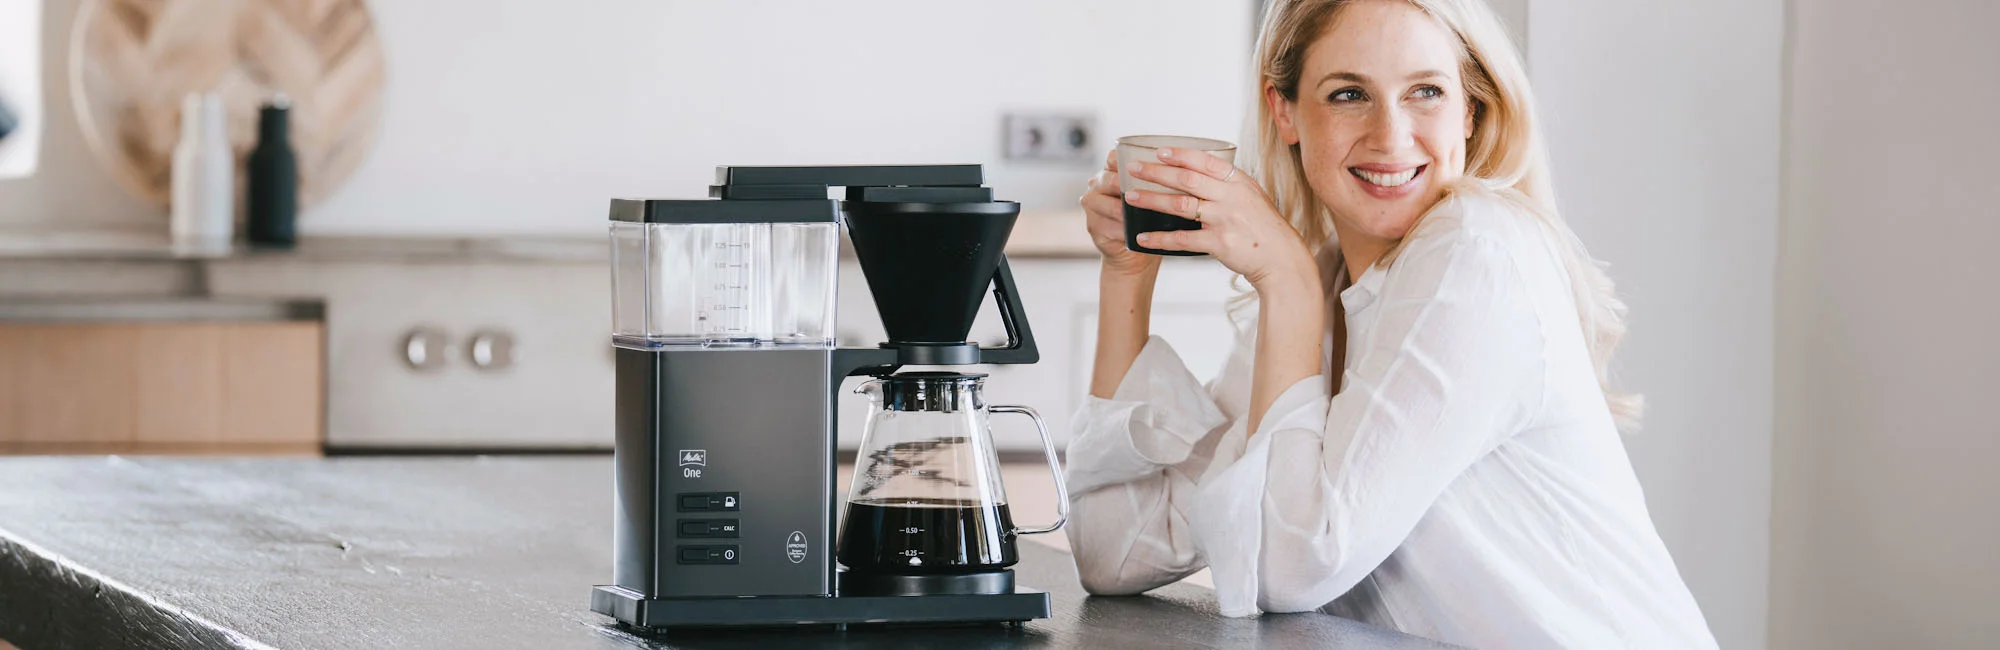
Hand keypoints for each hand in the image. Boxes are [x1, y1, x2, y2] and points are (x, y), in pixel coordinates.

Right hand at [1080, 150, 1161, 276]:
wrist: (1138, 251)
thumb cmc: (1152, 218)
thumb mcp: (1158, 195)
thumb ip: (1166, 180)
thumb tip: (1195, 167)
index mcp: (1113, 170)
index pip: (1115, 157)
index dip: (1128, 160)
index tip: (1148, 165)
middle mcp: (1098, 183)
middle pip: (1108, 179)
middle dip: (1126, 184)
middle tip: (1147, 191)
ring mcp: (1093, 204)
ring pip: (1106, 203)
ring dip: (1123, 209)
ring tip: (1141, 213)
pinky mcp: (1093, 226)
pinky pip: (1106, 225)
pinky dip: (1122, 229)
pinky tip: (1134, 232)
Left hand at [1124, 148, 1314, 288]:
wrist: (1281, 258)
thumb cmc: (1263, 227)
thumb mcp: (1252, 196)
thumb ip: (1227, 184)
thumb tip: (1198, 170)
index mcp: (1239, 182)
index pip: (1205, 162)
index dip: (1181, 155)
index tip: (1160, 151)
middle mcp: (1231, 197)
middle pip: (1187, 179)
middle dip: (1156, 172)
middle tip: (1133, 169)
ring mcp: (1224, 219)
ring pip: (1180, 205)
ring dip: (1152, 200)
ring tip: (1130, 197)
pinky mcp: (1218, 243)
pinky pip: (1182, 239)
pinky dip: (1160, 238)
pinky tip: (1142, 238)